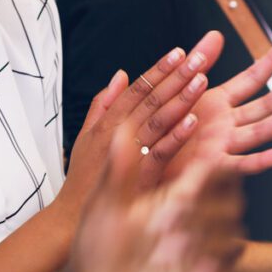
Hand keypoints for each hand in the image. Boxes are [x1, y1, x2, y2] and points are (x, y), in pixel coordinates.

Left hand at [44, 134, 244, 271]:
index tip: (208, 163)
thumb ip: (119, 169)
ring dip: (207, 241)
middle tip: (169, 220)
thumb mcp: (104, 207)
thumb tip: (123, 127)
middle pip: (229, 203)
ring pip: (232, 238)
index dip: (217, 164)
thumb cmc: (95, 251)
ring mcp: (203, 257)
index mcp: (176, 198)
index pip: (212, 173)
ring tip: (170, 252)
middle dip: (205, 208)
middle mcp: (194, 225)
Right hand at [58, 43, 213, 221]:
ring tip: (200, 80)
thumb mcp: (86, 136)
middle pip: (151, 99)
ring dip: (181, 99)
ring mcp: (129, 156)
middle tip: (198, 57)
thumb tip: (121, 74)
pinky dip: (177, 137)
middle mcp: (118, 135)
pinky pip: (161, 154)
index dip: (158, 69)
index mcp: (108, 123)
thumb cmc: (82, 177)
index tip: (178, 51)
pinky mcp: (141, 179)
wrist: (71, 220)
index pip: (137, 89)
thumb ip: (103, 104)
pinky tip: (193, 122)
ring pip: (159, 121)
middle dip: (176, 76)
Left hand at [163, 32, 271, 179]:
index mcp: (218, 101)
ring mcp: (223, 143)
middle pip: (267, 101)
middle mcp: (227, 122)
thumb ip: (198, 62)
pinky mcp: (211, 166)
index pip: (253, 76)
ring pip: (261, 129)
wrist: (140, 162)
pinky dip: (264, 161)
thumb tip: (217, 33)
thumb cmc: (157, 126)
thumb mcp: (177, 87)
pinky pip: (241, 164)